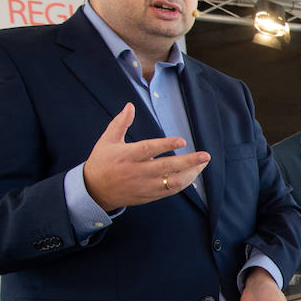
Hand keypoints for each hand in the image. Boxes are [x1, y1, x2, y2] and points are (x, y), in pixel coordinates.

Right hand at [82, 103, 209, 209]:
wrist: (95, 190)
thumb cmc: (102, 161)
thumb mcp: (108, 140)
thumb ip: (120, 122)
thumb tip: (130, 105)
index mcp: (127, 156)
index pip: (148, 149)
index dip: (165, 145)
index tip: (182, 141)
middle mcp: (137, 172)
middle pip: (166, 167)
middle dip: (188, 162)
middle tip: (205, 156)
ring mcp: (145, 185)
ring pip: (172, 183)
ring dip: (191, 174)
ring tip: (202, 164)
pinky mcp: (149, 195)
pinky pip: (170, 191)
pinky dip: (183, 183)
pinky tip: (193, 174)